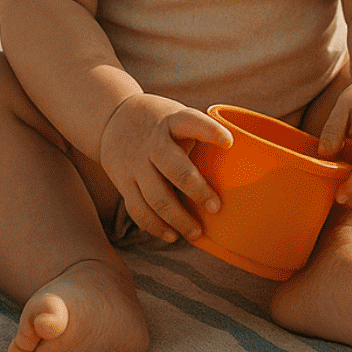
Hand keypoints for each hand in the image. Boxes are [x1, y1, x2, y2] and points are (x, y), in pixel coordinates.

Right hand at [98, 94, 233, 242]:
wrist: (112, 118)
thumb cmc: (161, 123)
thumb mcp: (177, 116)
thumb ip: (200, 135)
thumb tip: (239, 165)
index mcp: (171, 121)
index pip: (191, 122)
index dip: (210, 131)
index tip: (229, 142)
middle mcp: (152, 142)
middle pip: (174, 168)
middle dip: (197, 190)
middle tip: (216, 208)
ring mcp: (134, 163)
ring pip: (156, 197)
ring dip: (178, 218)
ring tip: (197, 233)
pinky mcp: (122, 182)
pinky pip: (138, 209)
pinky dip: (155, 226)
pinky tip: (172, 235)